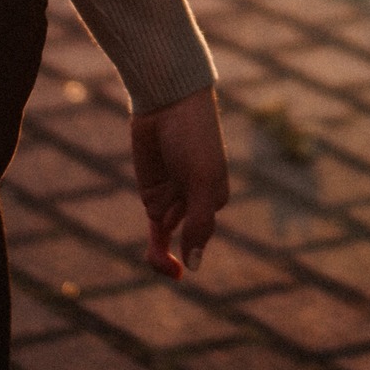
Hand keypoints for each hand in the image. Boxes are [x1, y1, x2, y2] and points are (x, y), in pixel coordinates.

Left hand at [129, 85, 229, 278]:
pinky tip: (165, 268)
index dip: (193, 234)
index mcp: (216, 194)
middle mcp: (195, 198)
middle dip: (177, 225)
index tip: (188, 216)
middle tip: (177, 190)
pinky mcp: (152, 192)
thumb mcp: (201, 180)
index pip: (203, 231)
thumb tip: (194, 266)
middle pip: (185, 234)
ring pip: (166, 232)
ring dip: (162, 230)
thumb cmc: (193, 137)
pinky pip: (155, 230)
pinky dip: (158, 251)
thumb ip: (199, 223)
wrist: (166, 101)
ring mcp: (173, 196)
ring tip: (166, 190)